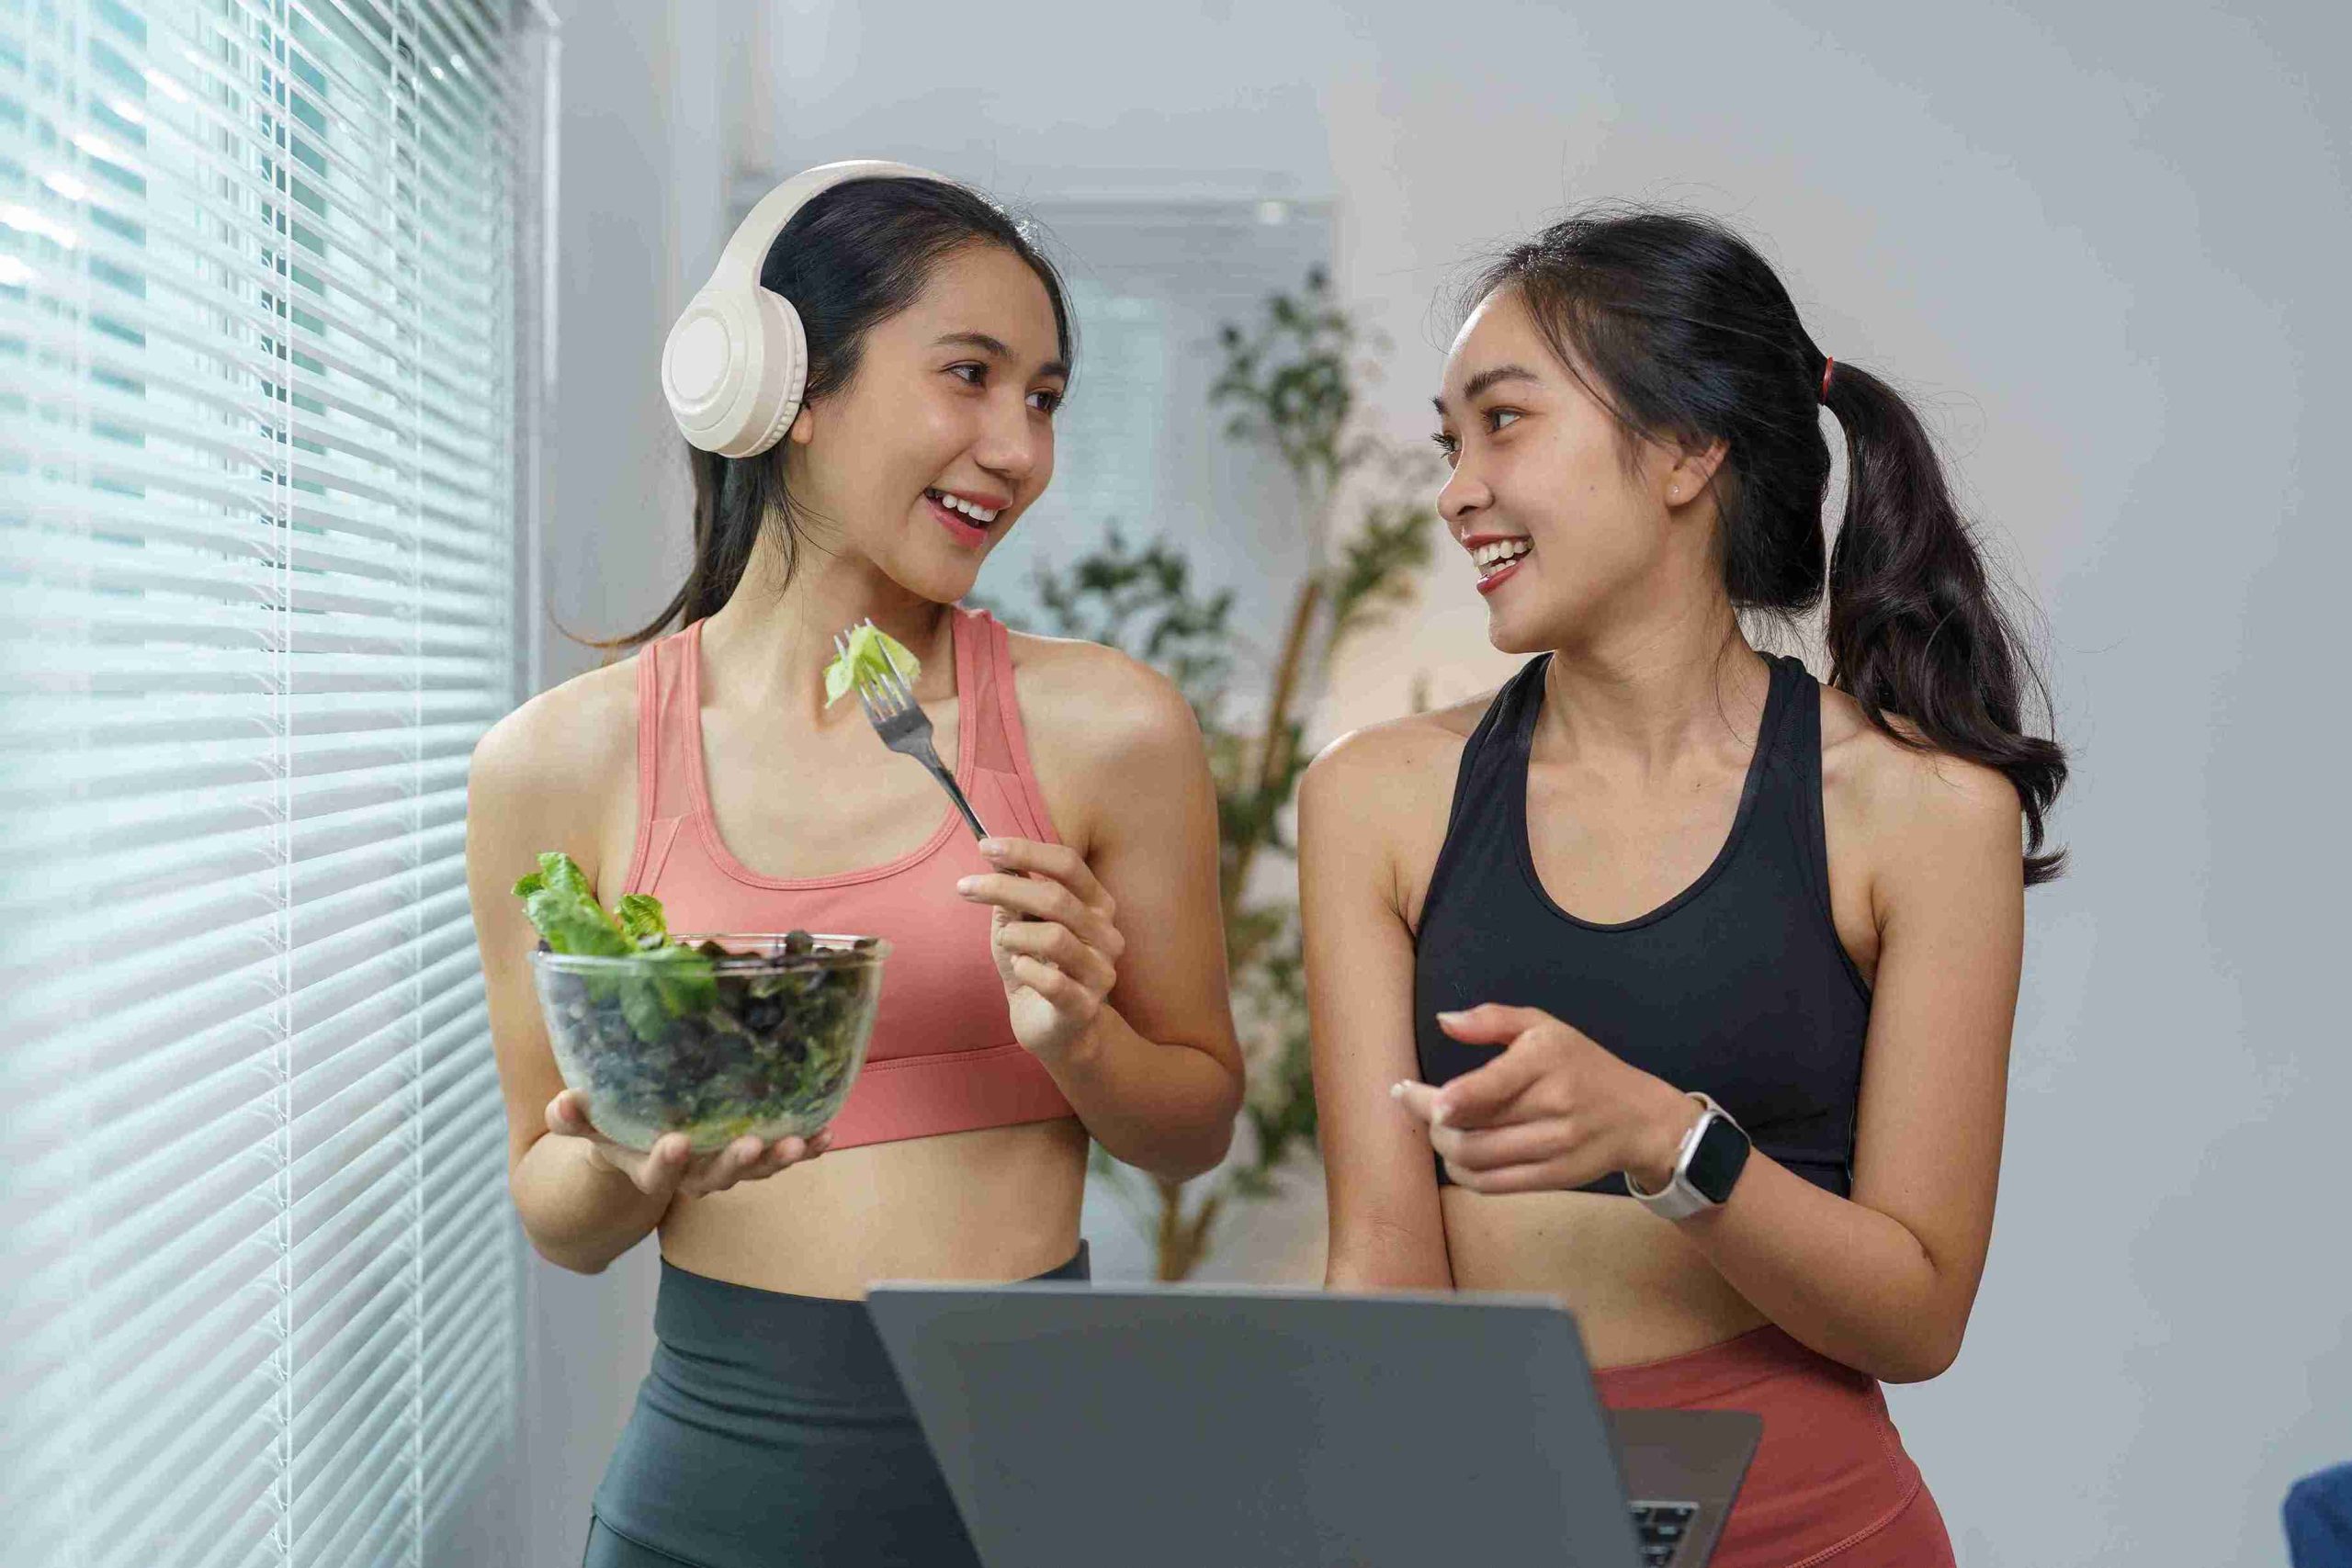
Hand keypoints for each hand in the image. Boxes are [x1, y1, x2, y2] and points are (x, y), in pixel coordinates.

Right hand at [544, 1089, 831, 1198]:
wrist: (642, 1152)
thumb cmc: (616, 1131)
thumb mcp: (590, 1127)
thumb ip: (573, 1118)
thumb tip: (561, 1102)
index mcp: (650, 1167)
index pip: (656, 1174)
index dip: (666, 1163)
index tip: (675, 1143)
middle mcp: (691, 1175)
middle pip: (716, 1177)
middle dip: (735, 1163)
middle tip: (753, 1145)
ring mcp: (724, 1167)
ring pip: (753, 1170)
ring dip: (779, 1159)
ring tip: (800, 1142)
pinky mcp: (751, 1156)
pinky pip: (780, 1157)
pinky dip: (803, 1149)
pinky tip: (825, 1135)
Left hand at [955, 836, 1123, 1060]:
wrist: (1057, 1033)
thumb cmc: (1038, 971)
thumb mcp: (1020, 927)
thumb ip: (1013, 897)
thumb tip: (995, 859)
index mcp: (1097, 906)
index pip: (1068, 865)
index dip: (1026, 852)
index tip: (986, 846)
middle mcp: (1107, 935)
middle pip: (1055, 898)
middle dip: (1004, 888)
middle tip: (965, 888)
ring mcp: (1100, 972)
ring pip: (1054, 937)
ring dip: (1015, 935)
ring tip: (1006, 943)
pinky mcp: (1084, 1007)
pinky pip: (1051, 982)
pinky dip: (1025, 970)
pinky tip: (1019, 969)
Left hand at [1390, 1004, 1699, 1195]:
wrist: (1639, 1117)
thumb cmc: (1583, 1065)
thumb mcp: (1545, 1027)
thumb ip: (1492, 1019)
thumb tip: (1444, 1021)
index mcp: (1545, 1062)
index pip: (1490, 1086)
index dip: (1446, 1099)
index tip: (1408, 1093)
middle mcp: (1552, 1106)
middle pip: (1472, 1127)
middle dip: (1431, 1120)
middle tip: (1417, 1104)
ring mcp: (1554, 1147)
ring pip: (1476, 1159)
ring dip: (1443, 1146)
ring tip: (1437, 1128)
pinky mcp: (1553, 1177)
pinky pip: (1492, 1184)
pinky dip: (1463, 1172)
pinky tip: (1456, 1155)